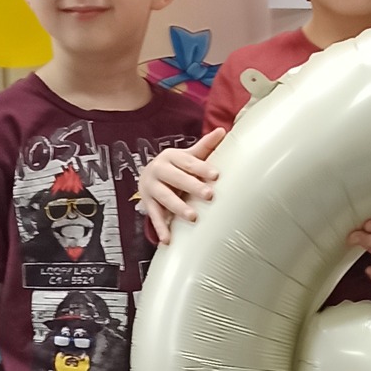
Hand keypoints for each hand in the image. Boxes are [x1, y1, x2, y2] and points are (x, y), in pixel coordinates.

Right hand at [136, 130, 225, 244]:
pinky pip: (154, 216)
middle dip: (193, 187)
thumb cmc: (177, 167)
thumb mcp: (188, 156)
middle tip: (209, 196)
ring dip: (178, 207)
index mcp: (171, 156)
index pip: (189, 162)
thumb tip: (223, 130)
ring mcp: (151, 187)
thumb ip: (205, 146)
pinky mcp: (147, 203)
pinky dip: (160, 228)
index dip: (203, 168)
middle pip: (176, 178)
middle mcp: (158, 169)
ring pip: (165, 197)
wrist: (149, 176)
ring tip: (193, 218)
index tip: (216, 175)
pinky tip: (167, 239)